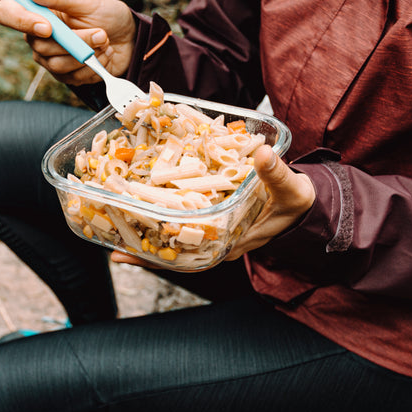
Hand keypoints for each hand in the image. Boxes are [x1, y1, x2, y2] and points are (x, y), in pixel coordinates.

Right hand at [0, 0, 135, 85]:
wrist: (130, 38)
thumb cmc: (107, 15)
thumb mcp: (84, 1)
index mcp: (36, 13)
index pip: (6, 14)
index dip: (20, 21)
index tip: (47, 26)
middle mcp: (38, 37)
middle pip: (39, 45)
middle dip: (76, 41)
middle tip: (100, 33)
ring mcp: (51, 58)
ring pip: (58, 64)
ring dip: (88, 54)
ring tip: (105, 42)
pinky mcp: (66, 75)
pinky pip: (73, 77)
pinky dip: (94, 67)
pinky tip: (104, 56)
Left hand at [111, 145, 315, 268]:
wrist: (301, 201)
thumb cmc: (296, 203)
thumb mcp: (291, 190)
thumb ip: (275, 173)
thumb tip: (261, 154)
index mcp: (232, 242)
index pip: (190, 257)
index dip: (159, 257)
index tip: (129, 256)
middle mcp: (217, 238)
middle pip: (175, 248)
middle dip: (144, 247)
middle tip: (110, 247)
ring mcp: (213, 225)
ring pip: (175, 231)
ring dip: (147, 226)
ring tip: (114, 224)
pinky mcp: (212, 209)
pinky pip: (183, 210)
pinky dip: (164, 203)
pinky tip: (141, 195)